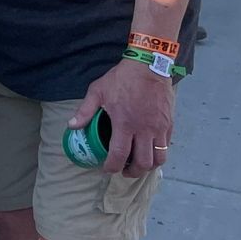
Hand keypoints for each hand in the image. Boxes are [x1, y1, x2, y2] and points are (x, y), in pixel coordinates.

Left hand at [70, 59, 173, 175]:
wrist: (148, 66)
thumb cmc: (121, 78)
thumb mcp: (98, 91)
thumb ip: (85, 110)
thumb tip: (71, 126)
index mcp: (124, 124)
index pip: (119, 155)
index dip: (112, 167)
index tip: (107, 169)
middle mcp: (144, 130)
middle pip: (142, 163)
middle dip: (132, 172)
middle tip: (123, 171)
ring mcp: (159, 128)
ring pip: (158, 159)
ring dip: (148, 166)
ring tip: (138, 164)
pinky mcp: (169, 124)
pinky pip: (166, 146)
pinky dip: (158, 153)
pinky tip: (148, 150)